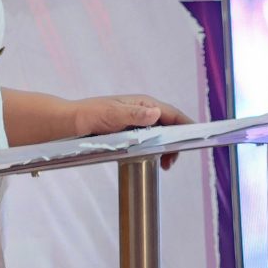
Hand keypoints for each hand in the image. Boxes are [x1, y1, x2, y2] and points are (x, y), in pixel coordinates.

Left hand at [72, 94, 193, 169]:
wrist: (68, 123)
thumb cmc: (88, 116)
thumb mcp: (110, 115)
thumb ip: (133, 114)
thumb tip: (156, 112)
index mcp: (141, 103)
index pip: (171, 113)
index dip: (187, 124)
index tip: (199, 136)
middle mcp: (141, 111)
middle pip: (169, 124)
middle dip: (176, 141)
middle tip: (173, 161)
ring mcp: (135, 121)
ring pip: (160, 134)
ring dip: (166, 148)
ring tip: (166, 164)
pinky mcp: (129, 132)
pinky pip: (149, 140)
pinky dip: (155, 150)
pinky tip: (154, 161)